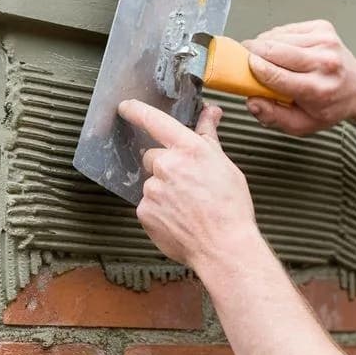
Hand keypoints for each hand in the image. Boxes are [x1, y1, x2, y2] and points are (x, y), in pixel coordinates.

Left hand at [117, 99, 259, 269]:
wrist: (224, 247)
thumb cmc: (230, 208)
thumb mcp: (225, 165)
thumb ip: (209, 136)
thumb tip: (211, 112)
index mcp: (189, 149)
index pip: (155, 121)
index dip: (137, 111)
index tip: (126, 107)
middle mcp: (168, 165)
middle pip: (153, 156)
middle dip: (165, 166)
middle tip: (187, 184)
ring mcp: (153, 189)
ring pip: (151, 183)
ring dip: (163, 190)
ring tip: (187, 206)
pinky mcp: (145, 211)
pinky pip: (147, 204)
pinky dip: (159, 210)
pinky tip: (178, 219)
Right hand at [243, 20, 355, 135]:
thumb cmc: (330, 106)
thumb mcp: (301, 124)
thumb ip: (273, 116)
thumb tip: (252, 101)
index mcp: (318, 89)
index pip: (275, 74)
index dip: (253, 69)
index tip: (241, 68)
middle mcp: (324, 62)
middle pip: (272, 50)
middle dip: (252, 53)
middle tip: (247, 62)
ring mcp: (324, 42)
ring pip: (276, 37)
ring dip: (265, 46)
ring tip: (270, 60)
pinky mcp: (322, 28)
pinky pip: (285, 29)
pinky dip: (277, 38)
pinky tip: (284, 51)